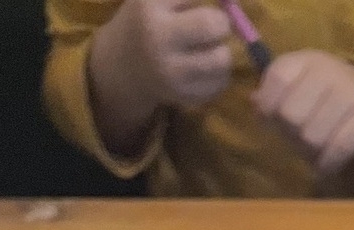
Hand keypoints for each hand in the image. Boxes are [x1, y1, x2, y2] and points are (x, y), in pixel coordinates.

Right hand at [89, 0, 232, 157]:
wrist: (123, 66)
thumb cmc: (146, 22)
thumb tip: (230, 1)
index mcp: (149, 6)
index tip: (211, 4)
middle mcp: (158, 40)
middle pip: (213, 24)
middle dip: (221, 23)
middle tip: (214, 26)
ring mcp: (171, 73)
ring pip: (222, 59)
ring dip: (222, 51)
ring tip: (208, 48)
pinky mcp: (183, 96)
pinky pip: (220, 83)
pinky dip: (219, 73)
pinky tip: (203, 67)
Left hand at [253, 51, 353, 182]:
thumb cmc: (325, 93)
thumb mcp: (299, 83)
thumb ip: (273, 92)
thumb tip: (255, 105)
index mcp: (305, 60)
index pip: (278, 79)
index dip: (267, 105)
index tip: (269, 120)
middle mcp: (328, 71)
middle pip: (291, 115)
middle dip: (289, 134)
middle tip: (297, 138)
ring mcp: (350, 93)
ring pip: (313, 136)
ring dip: (309, 153)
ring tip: (313, 151)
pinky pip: (339, 148)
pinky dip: (327, 163)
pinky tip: (324, 166)